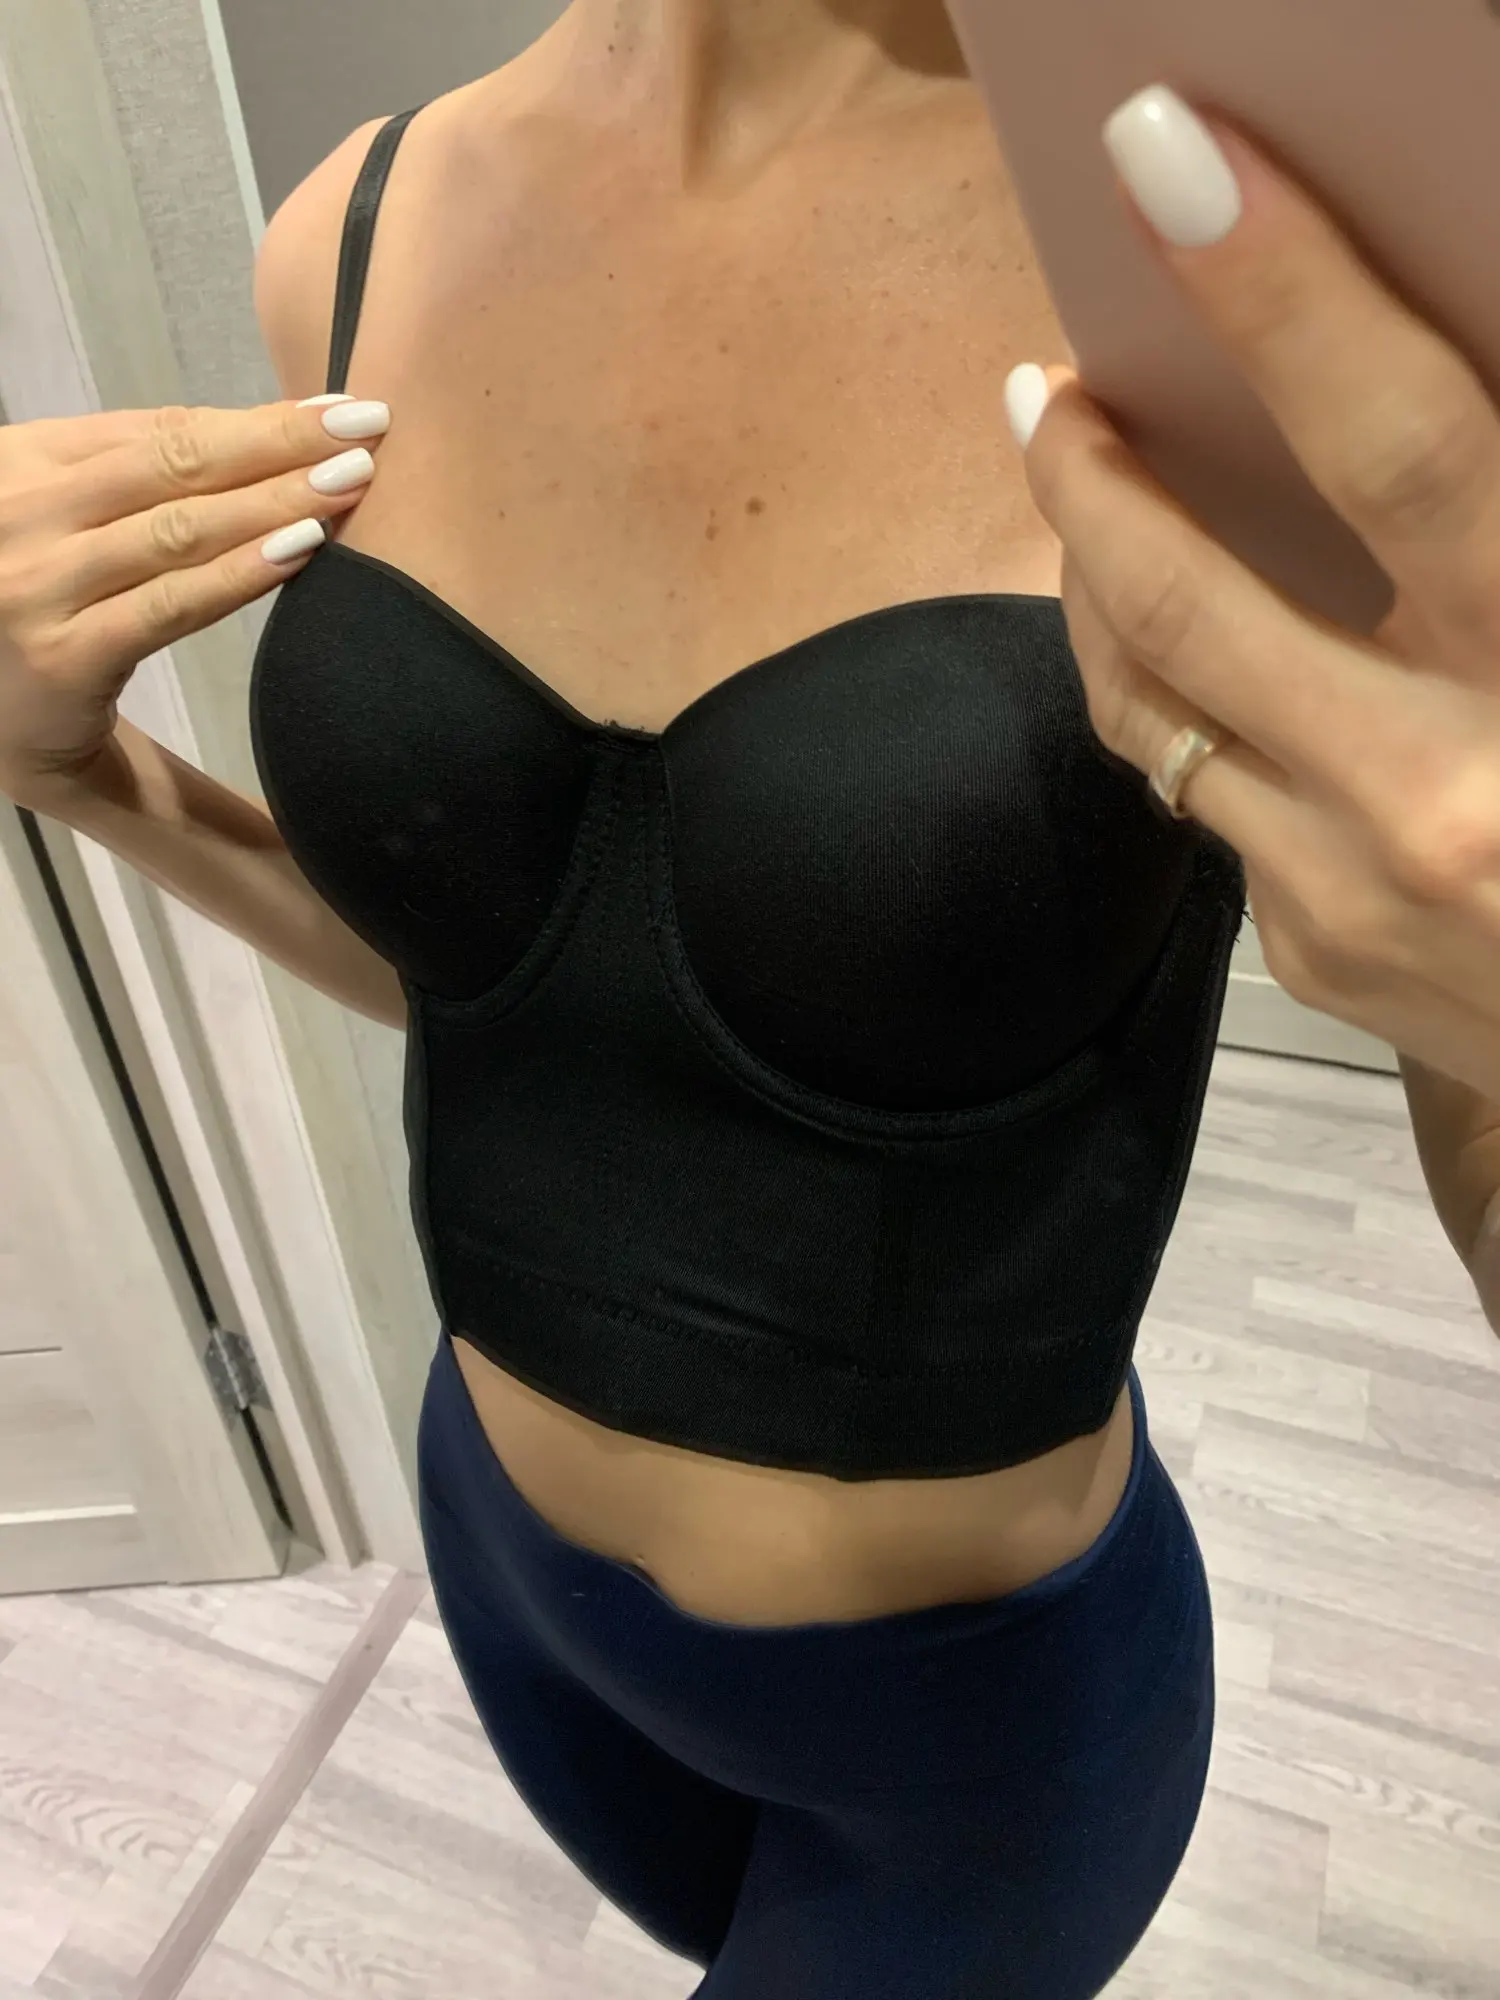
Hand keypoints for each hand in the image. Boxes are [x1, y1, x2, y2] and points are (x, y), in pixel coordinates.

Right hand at [0, 395, 388, 801]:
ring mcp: (39, 584)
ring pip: (179, 529)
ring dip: (276, 500)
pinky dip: (241, 573)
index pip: (158, 430)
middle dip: (279, 443)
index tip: (333, 410)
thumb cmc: (41, 601)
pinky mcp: (65, 655)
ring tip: (352, 482)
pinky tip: (301, 549)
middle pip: (174, 464)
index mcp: (24, 460)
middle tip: (366, 426)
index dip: (252, 418)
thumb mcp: (68, 517)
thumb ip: (142, 477)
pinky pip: (171, 605)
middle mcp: (23, 511)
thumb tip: (273, 432)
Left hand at [1010, 88, 1499, 1104]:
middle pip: (1185, 603)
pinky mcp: (1308, 956)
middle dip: (1087, 480)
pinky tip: (1208, 656)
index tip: (1163, 158)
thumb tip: (1424, 390)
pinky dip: (1191, 706)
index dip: (1282, 293)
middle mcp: (1434, 794)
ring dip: (1099, 592)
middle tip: (1047, 389)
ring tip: (1087, 501)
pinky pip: (1209, 795)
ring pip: (1145, 713)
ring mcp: (1346, 894)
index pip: (1399, 447)